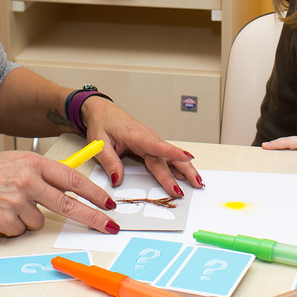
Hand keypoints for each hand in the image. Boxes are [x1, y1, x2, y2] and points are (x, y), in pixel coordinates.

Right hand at [0, 150, 119, 235]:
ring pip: (40, 220)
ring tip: (8, 205)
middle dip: (92, 216)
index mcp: (32, 162)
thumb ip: (40, 172)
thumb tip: (66, 186)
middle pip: (68, 203)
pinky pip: (21, 229)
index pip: (72, 178)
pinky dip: (13, 226)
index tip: (107, 201)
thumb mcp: (15, 162)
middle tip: (107, 224)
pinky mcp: (7, 220)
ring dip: (29, 218)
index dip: (93, 191)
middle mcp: (27, 180)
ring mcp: (18, 201)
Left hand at [80, 97, 202, 196]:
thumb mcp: (99, 143)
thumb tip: (118, 179)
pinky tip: (185, 176)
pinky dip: (178, 166)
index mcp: (136, 135)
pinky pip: (166, 158)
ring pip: (170, 158)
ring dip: (185, 169)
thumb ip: (109, 161)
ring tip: (198, 182)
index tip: (187, 157)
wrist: (103, 112)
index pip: (157, 145)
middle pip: (168, 157)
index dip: (172, 152)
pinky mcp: (151, 146)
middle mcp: (148, 138)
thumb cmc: (102, 124)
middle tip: (195, 183)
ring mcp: (151, 142)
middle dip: (184, 169)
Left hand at [261, 116, 296, 169]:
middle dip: (282, 149)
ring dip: (277, 147)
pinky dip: (278, 144)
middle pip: (294, 146)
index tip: (288, 154)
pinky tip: (266, 147)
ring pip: (289, 144)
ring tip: (264, 149)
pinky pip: (289, 143)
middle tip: (269, 153)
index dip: (296, 150)